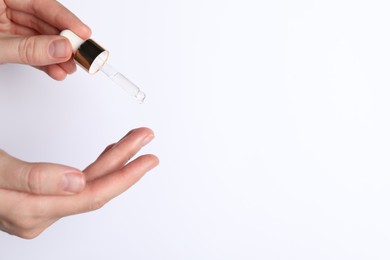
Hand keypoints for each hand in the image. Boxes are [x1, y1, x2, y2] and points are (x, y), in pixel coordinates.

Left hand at [0, 0, 90, 79]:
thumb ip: (27, 48)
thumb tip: (61, 48)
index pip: (39, 3)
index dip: (64, 19)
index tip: (83, 33)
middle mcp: (3, 8)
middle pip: (44, 21)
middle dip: (64, 41)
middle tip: (81, 54)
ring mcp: (5, 25)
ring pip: (40, 38)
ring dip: (57, 56)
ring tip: (69, 68)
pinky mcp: (7, 41)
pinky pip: (31, 49)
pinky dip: (44, 61)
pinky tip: (57, 70)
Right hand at [0, 127, 158, 238]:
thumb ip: (31, 178)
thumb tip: (77, 182)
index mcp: (30, 211)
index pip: (92, 194)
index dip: (125, 175)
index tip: (147, 154)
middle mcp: (37, 215)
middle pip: (95, 187)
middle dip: (124, 161)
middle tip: (145, 139)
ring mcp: (36, 208)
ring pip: (87, 185)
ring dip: (112, 161)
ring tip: (132, 142)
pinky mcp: (34, 198)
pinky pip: (75, 185)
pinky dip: (95, 166)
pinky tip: (107, 154)